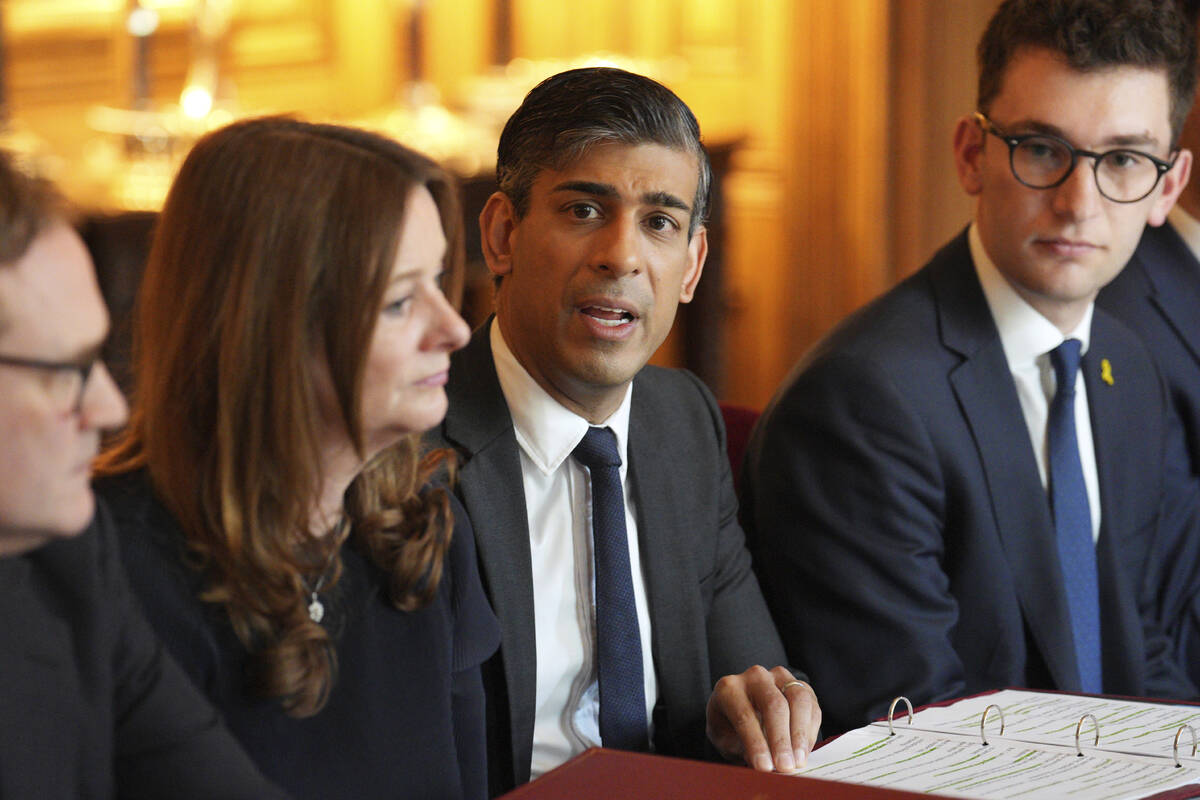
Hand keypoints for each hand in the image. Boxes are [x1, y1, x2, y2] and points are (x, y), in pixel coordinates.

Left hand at [705, 665, 820, 772]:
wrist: (741, 712)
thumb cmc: (730, 729)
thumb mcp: (727, 742)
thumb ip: (744, 750)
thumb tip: (767, 765)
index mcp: (729, 689)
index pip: (745, 716)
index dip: (756, 743)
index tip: (764, 767)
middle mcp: (754, 677)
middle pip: (774, 705)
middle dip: (781, 739)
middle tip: (785, 767)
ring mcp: (779, 677)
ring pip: (798, 700)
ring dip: (800, 734)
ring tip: (798, 761)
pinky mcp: (799, 685)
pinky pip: (811, 705)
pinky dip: (810, 730)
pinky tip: (804, 751)